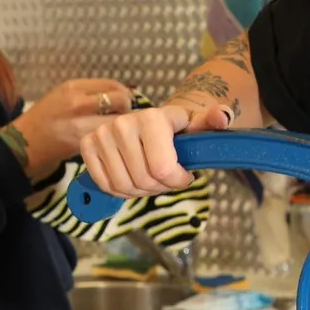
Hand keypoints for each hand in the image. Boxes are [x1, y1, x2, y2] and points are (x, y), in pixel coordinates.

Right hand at [9, 79, 130, 176]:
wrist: (25, 142)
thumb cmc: (46, 116)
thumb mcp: (65, 94)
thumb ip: (91, 92)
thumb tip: (122, 95)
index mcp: (74, 87)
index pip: (112, 85)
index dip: (124, 93)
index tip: (125, 100)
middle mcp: (78, 103)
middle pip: (119, 101)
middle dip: (127, 109)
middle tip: (125, 116)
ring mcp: (80, 124)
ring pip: (116, 121)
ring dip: (122, 125)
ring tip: (117, 129)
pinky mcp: (82, 143)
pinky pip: (106, 137)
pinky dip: (111, 138)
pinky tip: (107, 140)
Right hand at [80, 101, 231, 196]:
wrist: (149, 123)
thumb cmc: (176, 129)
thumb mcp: (197, 126)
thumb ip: (213, 120)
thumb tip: (222, 116)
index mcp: (152, 118)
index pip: (162, 170)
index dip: (177, 181)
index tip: (185, 175)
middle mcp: (123, 123)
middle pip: (144, 181)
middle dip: (160, 188)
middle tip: (168, 179)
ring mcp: (102, 134)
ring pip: (124, 186)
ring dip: (141, 192)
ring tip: (151, 179)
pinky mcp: (87, 145)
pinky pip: (105, 184)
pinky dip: (121, 191)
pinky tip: (132, 180)